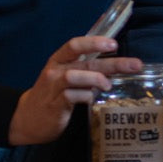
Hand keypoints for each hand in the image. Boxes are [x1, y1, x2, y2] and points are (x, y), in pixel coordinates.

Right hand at [7, 37, 142, 145]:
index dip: (94, 42)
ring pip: (75, 76)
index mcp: (59, 60)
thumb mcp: (65, 76)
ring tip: (108, 85)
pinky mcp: (55, 105)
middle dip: (112, 63)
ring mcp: (53, 87)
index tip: (113, 44)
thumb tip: (113, 59)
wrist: (27, 119)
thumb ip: (85, 67)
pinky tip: (91, 99)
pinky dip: (85, 97)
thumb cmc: (52, 94)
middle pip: (85, 62)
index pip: (75, 44)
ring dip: (96, 79)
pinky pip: (72, 96)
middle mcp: (55, 70)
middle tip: (135, 65)